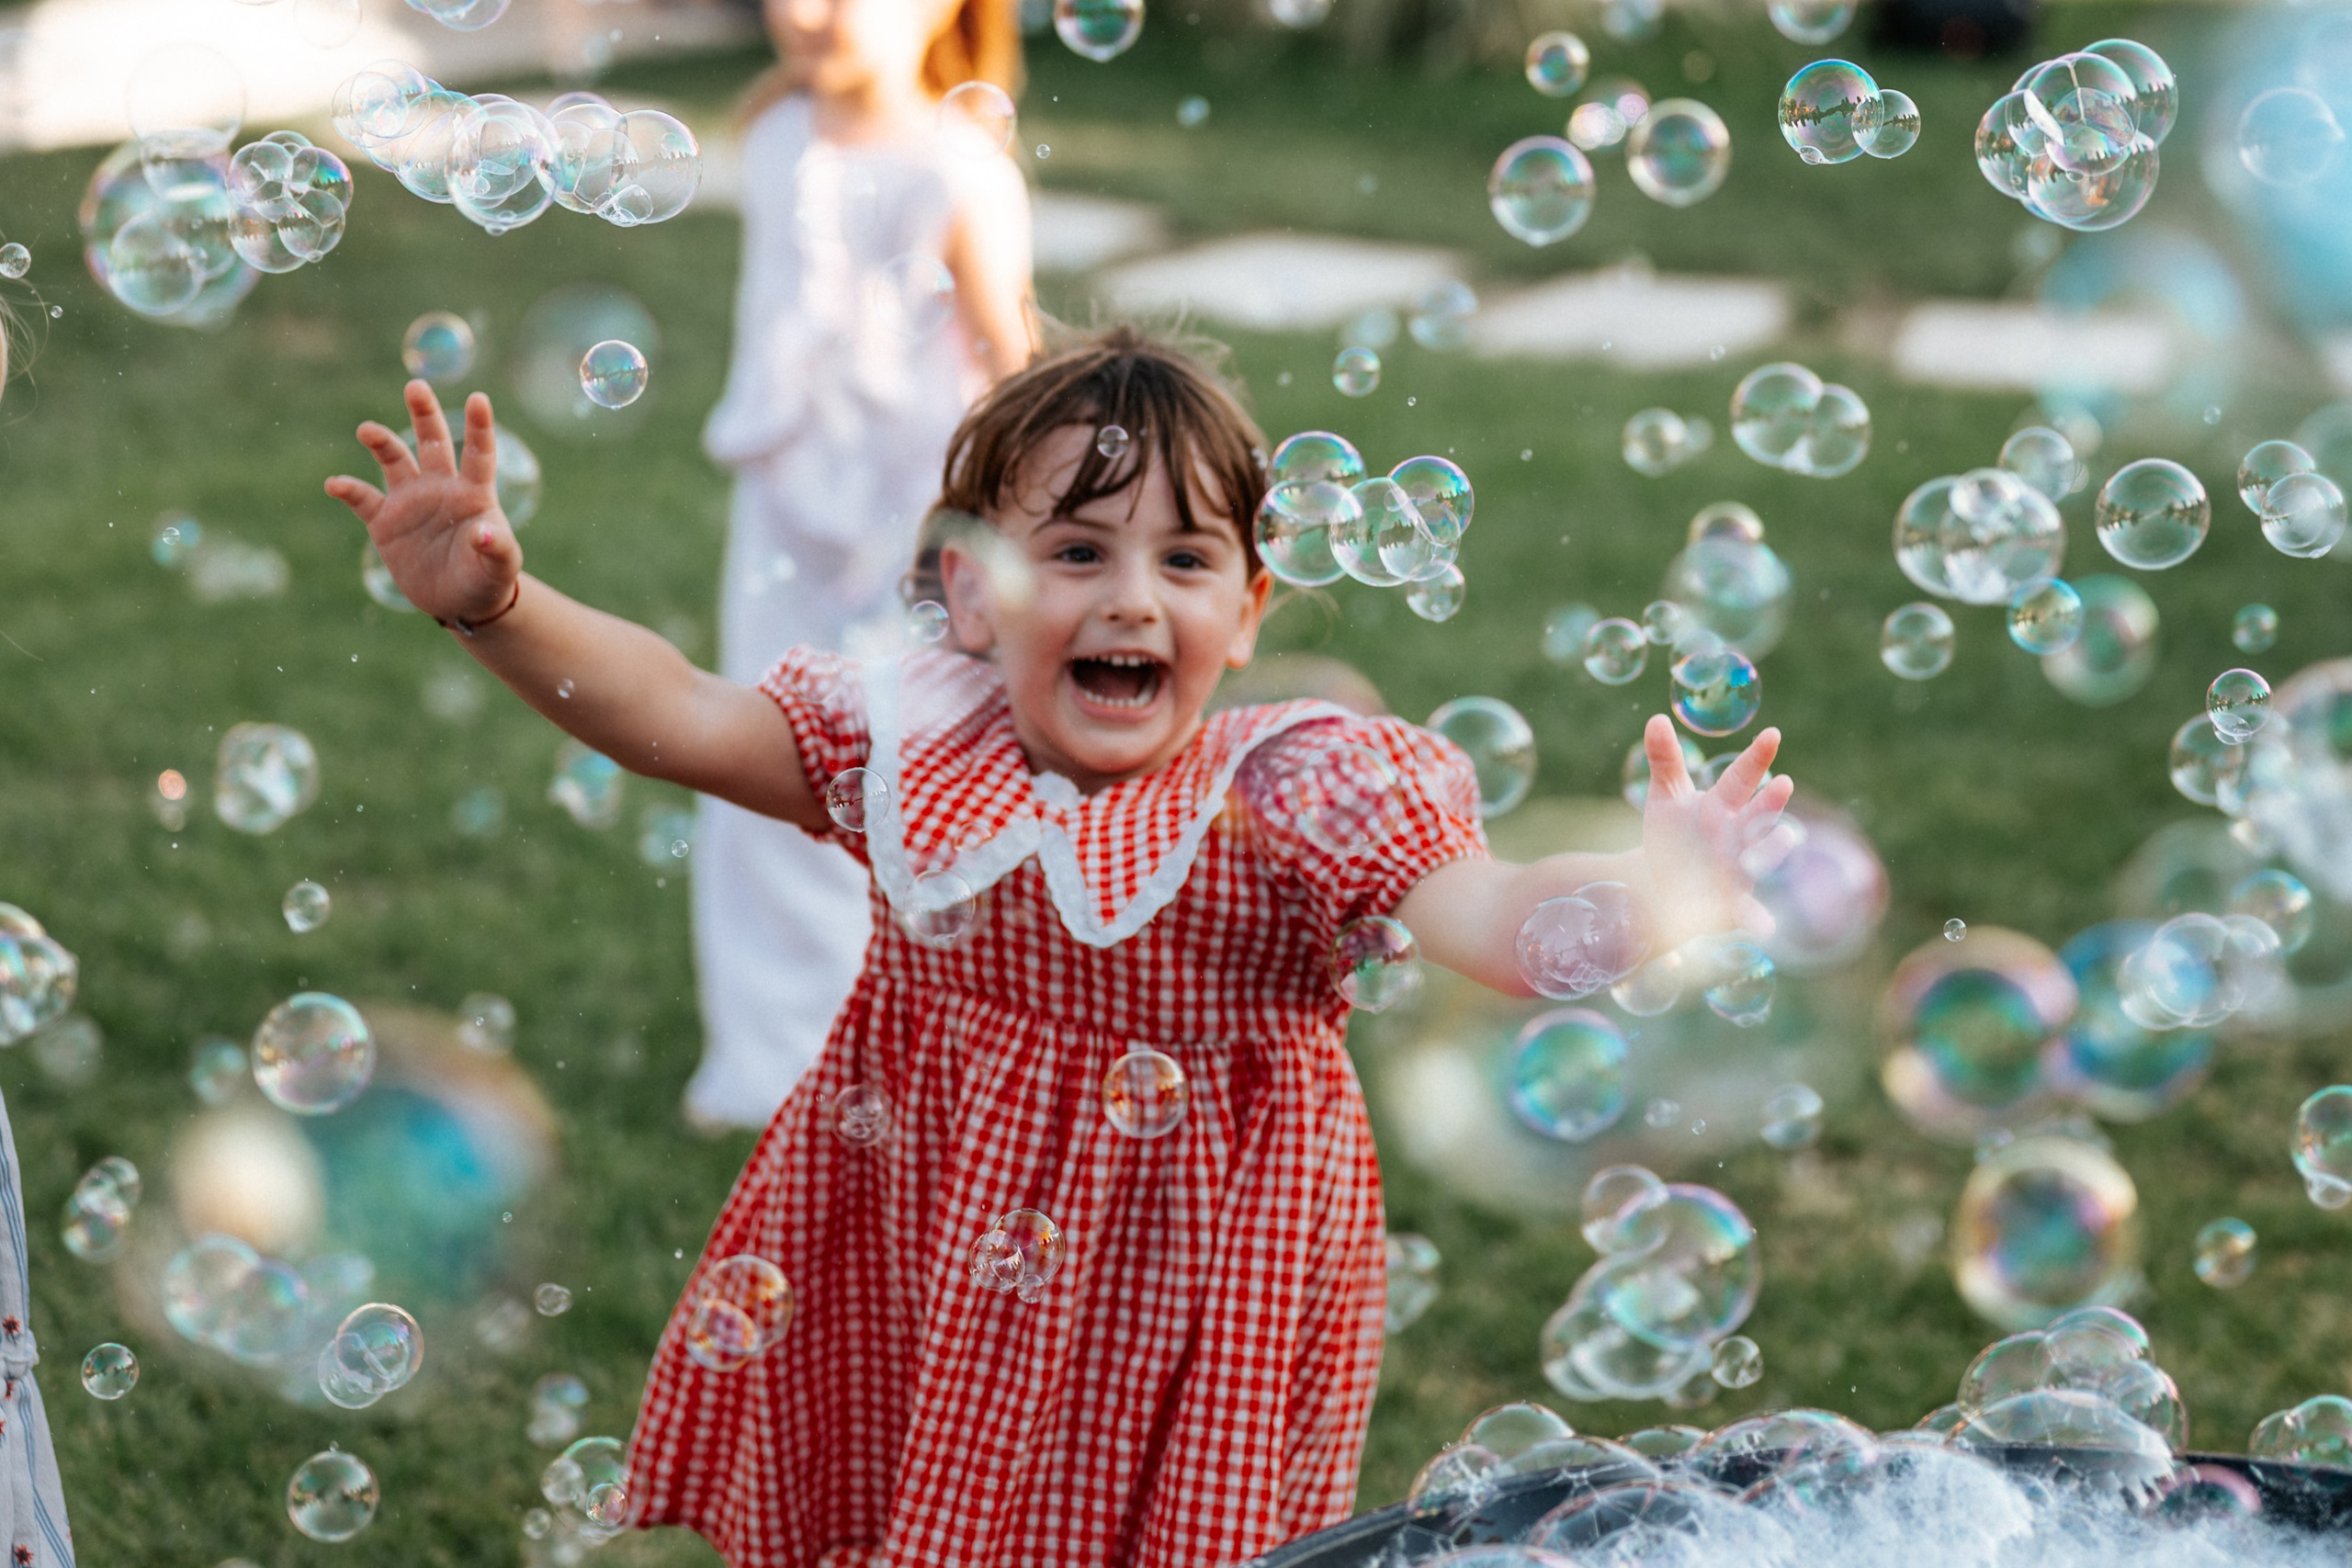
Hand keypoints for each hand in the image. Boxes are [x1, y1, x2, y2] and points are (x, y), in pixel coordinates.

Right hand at [325, 381, 519, 625]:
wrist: (458, 601)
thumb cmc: (487, 579)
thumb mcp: (499, 566)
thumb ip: (496, 548)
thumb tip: (483, 533)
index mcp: (474, 493)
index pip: (478, 453)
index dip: (479, 426)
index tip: (479, 398)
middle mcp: (441, 488)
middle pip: (432, 441)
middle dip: (424, 413)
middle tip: (416, 386)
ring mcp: (411, 502)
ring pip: (395, 460)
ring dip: (381, 443)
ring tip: (367, 430)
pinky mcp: (386, 522)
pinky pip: (363, 500)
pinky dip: (348, 490)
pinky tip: (336, 484)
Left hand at [1637, 714, 1795, 948]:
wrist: (1663, 886)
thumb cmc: (1672, 837)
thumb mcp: (1665, 797)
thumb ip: (1665, 759)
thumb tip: (1655, 719)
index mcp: (1724, 805)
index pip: (1741, 777)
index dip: (1757, 757)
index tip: (1772, 734)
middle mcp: (1740, 836)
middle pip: (1758, 815)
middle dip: (1770, 802)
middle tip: (1783, 782)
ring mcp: (1741, 869)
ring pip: (1763, 857)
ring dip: (1769, 851)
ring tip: (1781, 839)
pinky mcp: (1735, 905)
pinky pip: (1751, 913)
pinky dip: (1759, 920)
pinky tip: (1766, 927)